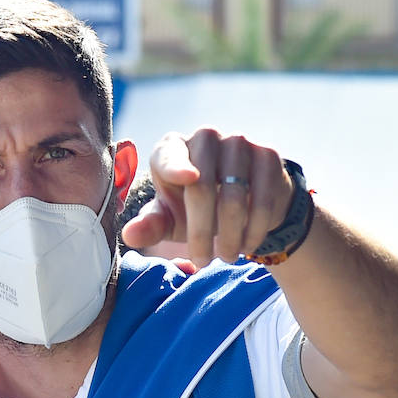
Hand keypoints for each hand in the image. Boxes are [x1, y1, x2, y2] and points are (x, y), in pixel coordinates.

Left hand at [121, 128, 293, 268]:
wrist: (244, 201)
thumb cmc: (195, 209)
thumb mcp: (170, 219)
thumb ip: (151, 226)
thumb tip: (130, 235)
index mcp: (172, 147)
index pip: (170, 155)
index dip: (177, 166)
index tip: (187, 178)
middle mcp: (205, 136)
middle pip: (202, 188)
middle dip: (201, 233)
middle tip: (203, 261)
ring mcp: (239, 142)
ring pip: (234, 197)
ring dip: (230, 237)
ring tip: (227, 257)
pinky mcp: (267, 155)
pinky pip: (262, 199)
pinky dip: (254, 230)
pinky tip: (247, 245)